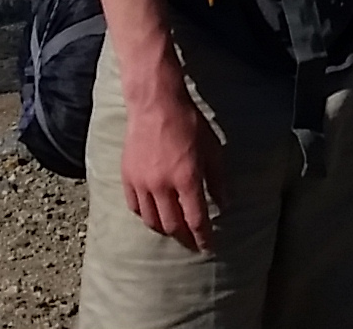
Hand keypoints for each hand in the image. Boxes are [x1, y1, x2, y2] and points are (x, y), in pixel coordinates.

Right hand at [119, 80, 220, 252]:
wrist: (155, 104)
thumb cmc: (189, 123)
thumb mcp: (212, 150)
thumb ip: (218, 180)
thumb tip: (225, 204)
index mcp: (187, 179)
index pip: (196, 220)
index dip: (203, 238)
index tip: (208, 247)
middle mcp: (162, 186)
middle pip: (172, 225)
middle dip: (184, 238)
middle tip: (192, 242)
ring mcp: (142, 183)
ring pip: (151, 220)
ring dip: (165, 229)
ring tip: (174, 230)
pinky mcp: (128, 177)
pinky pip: (135, 207)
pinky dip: (145, 215)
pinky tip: (153, 215)